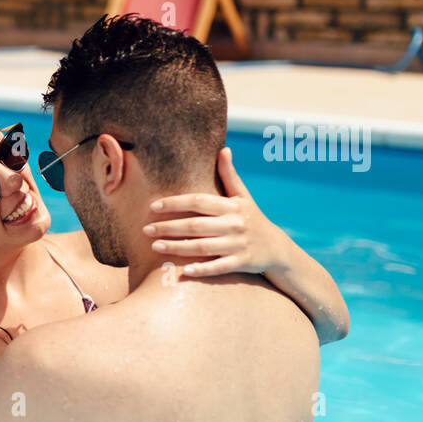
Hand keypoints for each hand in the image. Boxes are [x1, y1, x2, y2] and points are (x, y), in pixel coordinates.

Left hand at [145, 148, 287, 277]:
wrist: (276, 248)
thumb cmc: (252, 219)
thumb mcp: (243, 196)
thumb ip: (230, 175)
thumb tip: (224, 149)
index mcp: (231, 206)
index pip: (199, 201)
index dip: (176, 203)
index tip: (153, 205)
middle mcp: (234, 224)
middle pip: (196, 225)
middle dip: (169, 227)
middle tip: (145, 229)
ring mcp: (237, 245)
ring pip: (202, 247)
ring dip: (177, 248)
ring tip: (154, 246)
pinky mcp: (241, 263)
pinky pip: (218, 267)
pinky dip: (202, 270)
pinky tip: (184, 272)